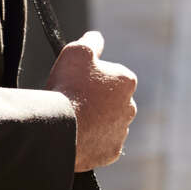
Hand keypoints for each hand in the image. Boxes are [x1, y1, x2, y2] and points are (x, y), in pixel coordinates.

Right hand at [47, 31, 137, 171]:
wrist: (60, 126)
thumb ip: (92, 41)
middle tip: (74, 101)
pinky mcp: (111, 152)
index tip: (77, 82)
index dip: (92, 78)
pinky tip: (77, 136)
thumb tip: (97, 37)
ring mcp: (121, 131)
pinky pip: (102, 144)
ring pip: (108, 123)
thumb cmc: (69, 86)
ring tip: (73, 120)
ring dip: (95, 121)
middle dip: (97, 101)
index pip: (112, 76)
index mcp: (127, 81)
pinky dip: (92, 141)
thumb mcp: (77, 51)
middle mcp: (130, 107)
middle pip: (112, 101)